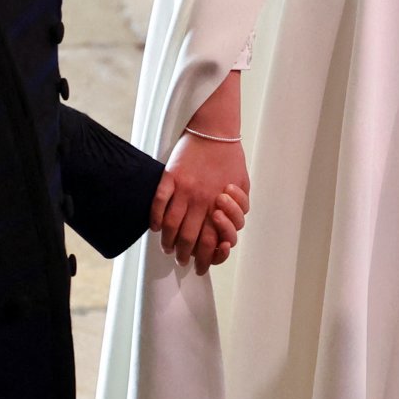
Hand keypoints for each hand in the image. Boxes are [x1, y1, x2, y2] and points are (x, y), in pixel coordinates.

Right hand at [151, 134, 249, 267]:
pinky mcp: (170, 177)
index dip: (205, 260)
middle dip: (186, 256)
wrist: (215, 131)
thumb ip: (238, 211)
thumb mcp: (243, 187)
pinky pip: (158, 202)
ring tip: (167, 249)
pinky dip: (154, 218)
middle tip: (182, 261)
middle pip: (190, 239)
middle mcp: (202, 201)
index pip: (211, 242)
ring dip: (168, 242)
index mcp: (221, 206)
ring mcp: (184, 189)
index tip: (200, 267)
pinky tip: (155, 228)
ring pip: (171, 225)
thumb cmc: (231, 161)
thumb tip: (227, 231)